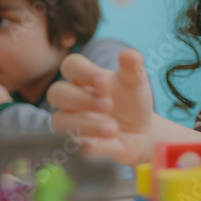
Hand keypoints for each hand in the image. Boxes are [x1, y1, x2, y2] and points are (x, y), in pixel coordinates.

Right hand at [47, 48, 153, 164]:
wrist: (143, 130)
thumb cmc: (133, 101)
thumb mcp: (136, 83)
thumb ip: (132, 68)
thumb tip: (130, 54)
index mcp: (85, 78)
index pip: (70, 66)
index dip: (82, 72)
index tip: (103, 81)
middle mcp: (73, 100)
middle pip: (57, 93)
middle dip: (80, 99)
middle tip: (108, 104)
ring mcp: (73, 123)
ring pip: (60, 121)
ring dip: (85, 124)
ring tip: (113, 127)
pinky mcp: (81, 144)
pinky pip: (75, 146)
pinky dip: (90, 145)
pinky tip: (107, 142)